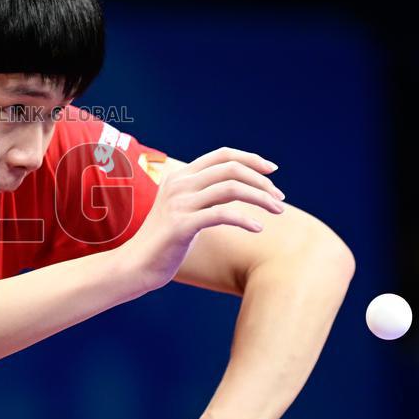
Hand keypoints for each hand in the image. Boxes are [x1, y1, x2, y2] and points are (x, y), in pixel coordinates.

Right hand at [124, 147, 284, 292]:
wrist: (138, 263)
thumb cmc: (166, 239)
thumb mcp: (185, 209)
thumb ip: (206, 194)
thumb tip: (242, 187)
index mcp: (180, 175)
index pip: (222, 155)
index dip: (251, 158)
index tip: (272, 170)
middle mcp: (179, 184)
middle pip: (231, 169)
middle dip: (262, 180)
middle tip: (279, 197)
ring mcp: (179, 203)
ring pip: (231, 189)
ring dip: (261, 198)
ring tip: (277, 211)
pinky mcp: (182, 224)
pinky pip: (223, 215)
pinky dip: (246, 220)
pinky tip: (258, 228)